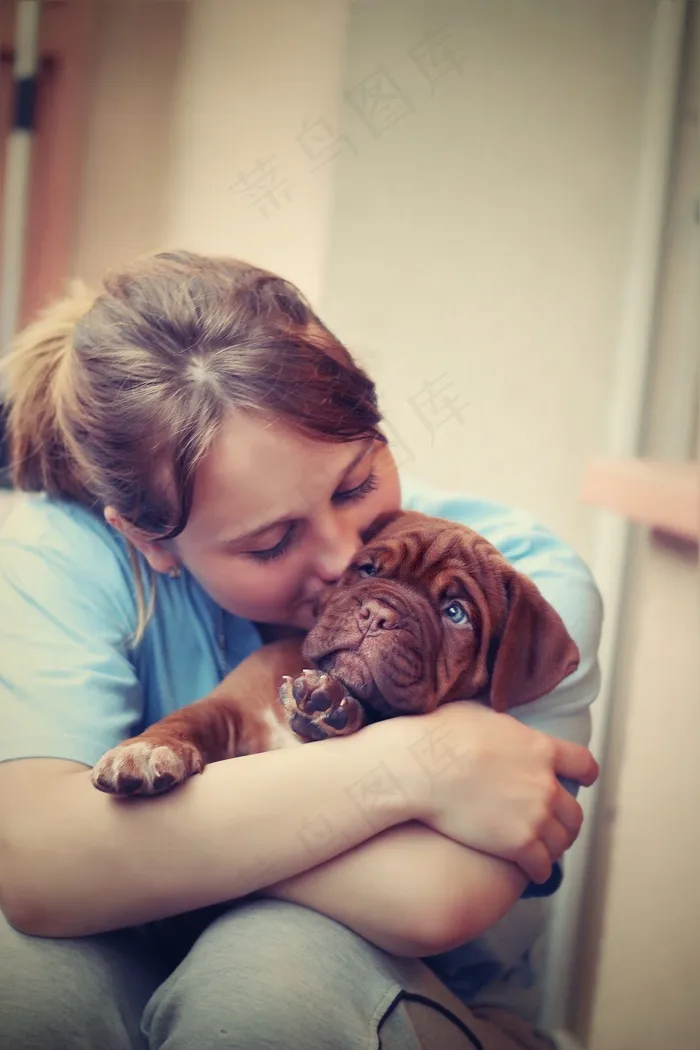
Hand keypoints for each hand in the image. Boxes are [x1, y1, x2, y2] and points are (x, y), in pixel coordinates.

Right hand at [388, 701, 597, 883]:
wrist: (422, 769)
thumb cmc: (442, 737)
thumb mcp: (482, 715)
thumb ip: (504, 725)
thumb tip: (498, 721)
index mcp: (540, 749)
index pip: (583, 763)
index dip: (584, 774)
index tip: (582, 780)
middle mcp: (545, 784)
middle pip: (575, 811)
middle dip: (567, 820)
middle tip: (557, 825)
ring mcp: (534, 816)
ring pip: (562, 841)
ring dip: (554, 846)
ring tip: (544, 850)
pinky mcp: (518, 845)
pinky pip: (543, 866)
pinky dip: (539, 870)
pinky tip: (532, 871)